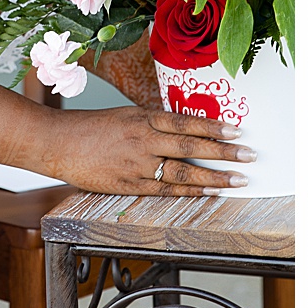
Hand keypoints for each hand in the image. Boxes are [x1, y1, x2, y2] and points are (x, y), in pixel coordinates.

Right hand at [45, 104, 254, 196]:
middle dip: (224, 152)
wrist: (58, 142)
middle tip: (249, 155)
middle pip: (190, 147)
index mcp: (144, 118)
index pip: (186, 122)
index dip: (214, 127)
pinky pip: (164, 190)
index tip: (238, 131)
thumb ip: (155, 123)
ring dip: (213, 177)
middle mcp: (143, 139)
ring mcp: (136, 164)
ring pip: (181, 172)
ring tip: (237, 180)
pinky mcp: (128, 185)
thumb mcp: (127, 115)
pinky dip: (188, 192)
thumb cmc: (92, 128)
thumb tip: (186, 128)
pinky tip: (207, 193)